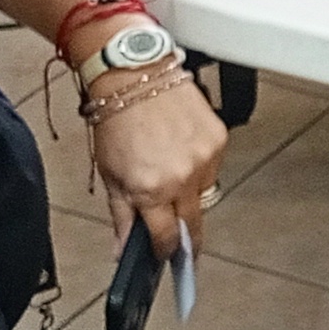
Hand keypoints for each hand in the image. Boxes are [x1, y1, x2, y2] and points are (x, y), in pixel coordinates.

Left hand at [88, 67, 227, 255]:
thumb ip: (121, 216)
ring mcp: (204, 158)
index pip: (165, 239)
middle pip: (192, 224)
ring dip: (189, 193)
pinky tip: (181, 150)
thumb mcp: (110, 174)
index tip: (165, 254)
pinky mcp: (218, 139)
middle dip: (184, 234)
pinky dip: (199, 165)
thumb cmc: (117, 119)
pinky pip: (213, 167)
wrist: (134, 75)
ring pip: (204, 194)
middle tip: (178, 236)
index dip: (165, 251)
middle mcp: (181, 177)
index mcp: (150, 190)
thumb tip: (122, 249)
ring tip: (170, 169)